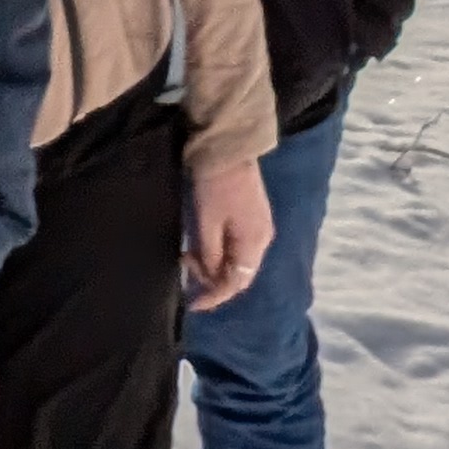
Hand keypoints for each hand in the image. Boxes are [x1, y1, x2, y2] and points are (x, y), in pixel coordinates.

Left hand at [183, 156, 275, 311]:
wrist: (227, 144)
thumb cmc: (214, 184)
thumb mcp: (207, 221)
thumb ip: (210, 254)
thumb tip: (211, 278)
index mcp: (255, 243)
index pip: (237, 282)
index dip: (214, 296)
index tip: (192, 304)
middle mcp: (262, 238)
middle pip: (239, 272)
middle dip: (212, 279)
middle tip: (185, 271)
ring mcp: (259, 225)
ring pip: (237, 258)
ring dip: (214, 263)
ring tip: (189, 256)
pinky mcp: (251, 213)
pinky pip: (237, 243)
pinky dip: (219, 250)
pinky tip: (202, 244)